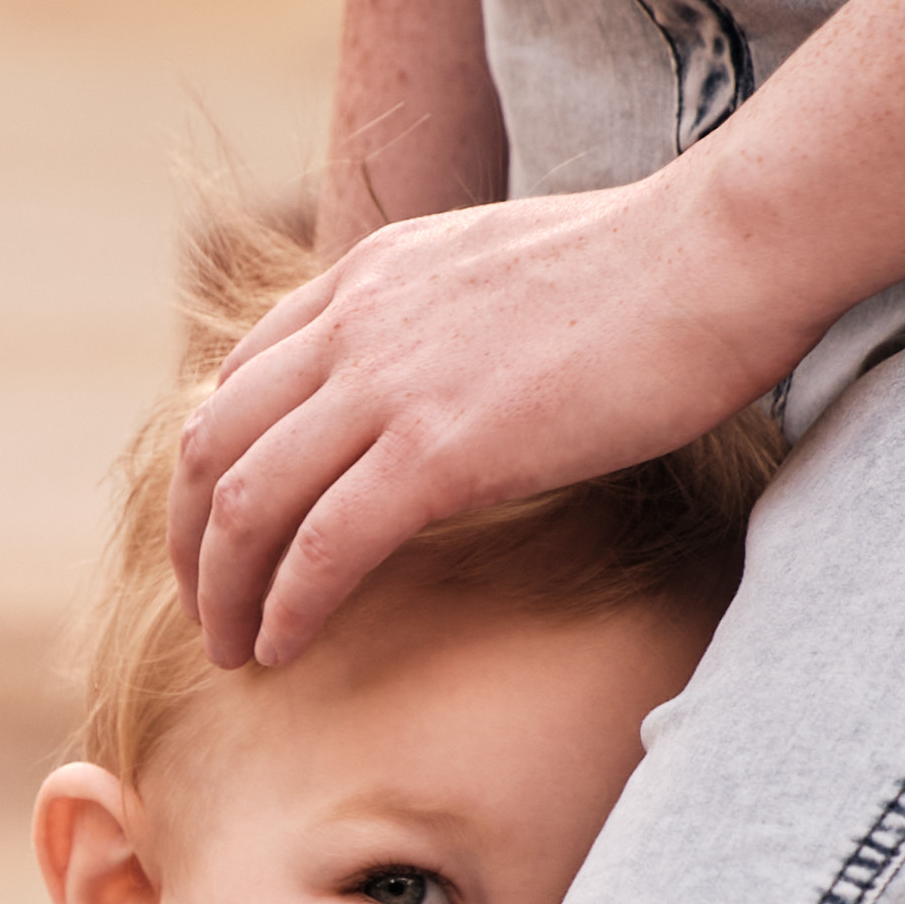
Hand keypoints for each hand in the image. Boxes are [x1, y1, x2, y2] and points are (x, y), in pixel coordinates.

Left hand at [166, 165, 812, 670]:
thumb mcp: (505, 275)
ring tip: (231, 648)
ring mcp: (389, 384)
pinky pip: (320, 547)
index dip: (211, 467)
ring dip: (221, 591)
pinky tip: (280, 649)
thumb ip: (440, 323)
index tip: (222, 532)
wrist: (715, 254)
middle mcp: (356, 323)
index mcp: (369, 277)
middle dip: (189, 541)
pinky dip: (285, 607)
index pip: (238, 378)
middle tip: (204, 607)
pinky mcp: (436, 450)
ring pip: (245, 501)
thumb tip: (441, 385)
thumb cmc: (648, 275)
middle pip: (210, 443)